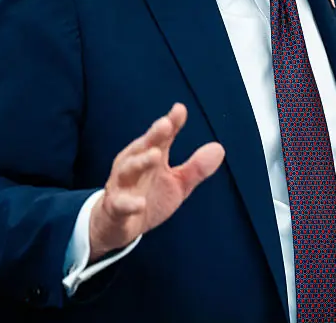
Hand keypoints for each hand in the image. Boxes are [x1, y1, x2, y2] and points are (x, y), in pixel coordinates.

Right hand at [88, 103, 224, 261]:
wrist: (119, 226)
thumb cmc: (148, 197)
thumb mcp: (177, 184)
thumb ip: (196, 167)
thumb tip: (219, 148)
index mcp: (149, 155)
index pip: (161, 137)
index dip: (170, 123)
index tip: (180, 109)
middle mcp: (133, 165)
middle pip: (142, 147)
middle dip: (153, 135)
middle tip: (165, 124)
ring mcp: (122, 186)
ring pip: (128, 170)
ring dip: (141, 162)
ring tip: (156, 155)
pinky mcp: (116, 207)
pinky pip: (121, 204)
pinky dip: (129, 203)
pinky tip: (140, 204)